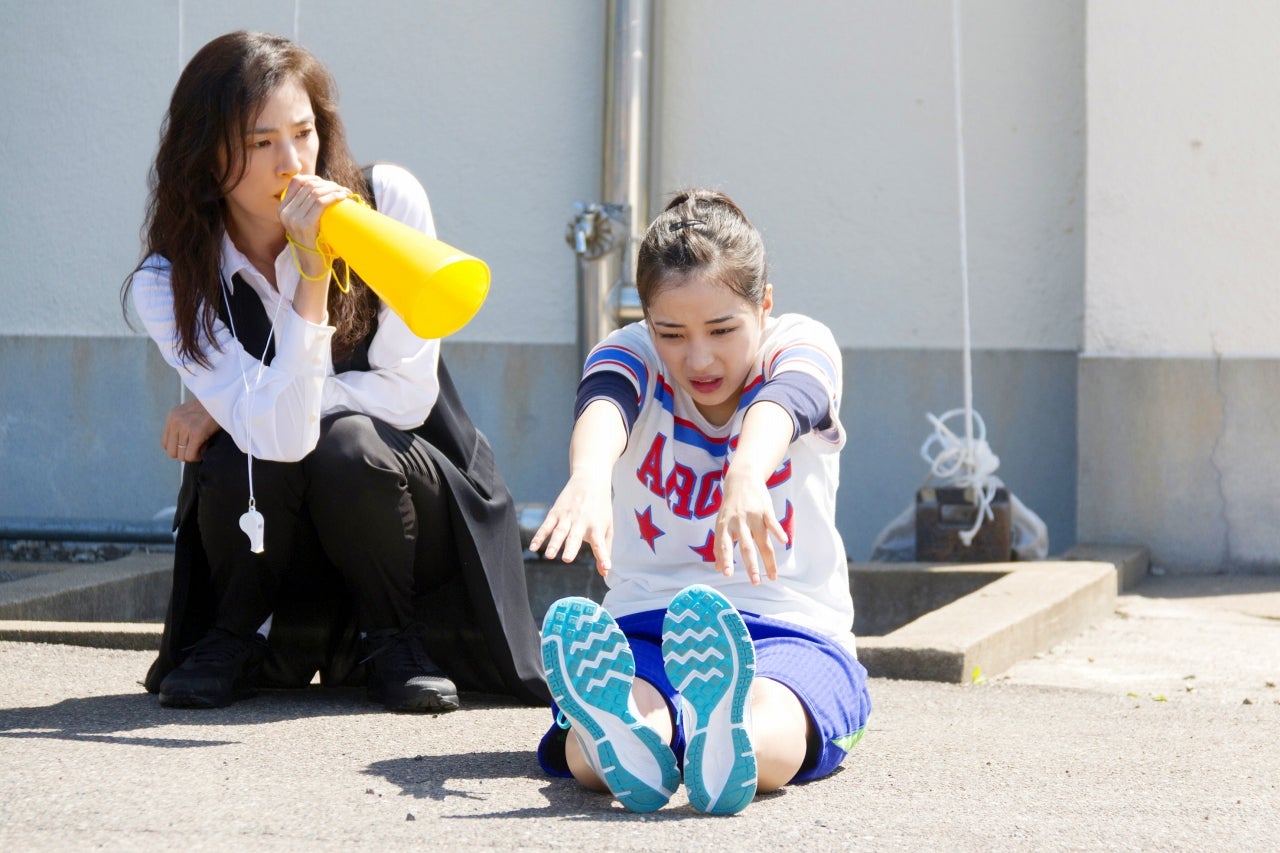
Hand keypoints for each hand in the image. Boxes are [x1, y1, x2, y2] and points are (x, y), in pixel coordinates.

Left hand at [162, 397, 219, 461]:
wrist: (224, 400)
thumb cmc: (211, 408)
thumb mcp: (189, 413)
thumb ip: (181, 425)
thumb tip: (181, 446)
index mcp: (172, 417)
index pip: (165, 444)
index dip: (177, 449)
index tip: (189, 445)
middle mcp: (175, 422)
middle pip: (171, 452)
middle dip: (184, 454)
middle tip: (196, 448)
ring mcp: (185, 427)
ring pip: (182, 456)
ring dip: (193, 455)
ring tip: (202, 446)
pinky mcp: (197, 432)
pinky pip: (191, 455)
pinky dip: (198, 456)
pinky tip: (205, 448)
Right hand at [279, 175, 349, 277]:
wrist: (313, 267)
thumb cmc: (315, 244)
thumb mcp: (305, 222)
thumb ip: (307, 207)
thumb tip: (323, 187)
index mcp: (282, 209)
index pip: (297, 182)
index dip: (315, 179)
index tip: (330, 184)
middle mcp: (285, 212)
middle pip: (309, 185)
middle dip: (329, 184)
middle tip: (343, 190)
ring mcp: (293, 218)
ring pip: (316, 192)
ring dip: (335, 189)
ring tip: (346, 193)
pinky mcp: (305, 225)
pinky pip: (321, 202)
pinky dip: (334, 196)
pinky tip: (344, 197)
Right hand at [529, 473, 614, 576]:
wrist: (590, 480)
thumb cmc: (601, 508)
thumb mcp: (608, 527)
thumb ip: (605, 549)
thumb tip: (605, 573)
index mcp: (597, 527)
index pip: (600, 544)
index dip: (603, 556)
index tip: (606, 567)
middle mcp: (582, 522)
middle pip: (575, 537)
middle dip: (571, 547)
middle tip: (566, 559)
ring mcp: (567, 517)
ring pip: (559, 532)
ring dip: (553, 544)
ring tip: (549, 555)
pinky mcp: (556, 512)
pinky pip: (546, 526)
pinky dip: (539, 536)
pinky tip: (534, 547)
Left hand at [713, 469, 786, 584]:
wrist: (741, 478)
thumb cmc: (730, 506)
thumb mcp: (721, 523)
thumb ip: (720, 545)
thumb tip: (717, 568)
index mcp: (724, 526)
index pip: (724, 545)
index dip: (725, 560)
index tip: (727, 575)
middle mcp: (738, 522)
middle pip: (746, 547)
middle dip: (751, 565)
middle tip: (755, 582)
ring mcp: (752, 515)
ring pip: (762, 540)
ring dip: (768, 560)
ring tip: (772, 576)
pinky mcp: (765, 509)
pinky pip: (772, 522)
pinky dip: (778, 532)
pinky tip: (785, 542)